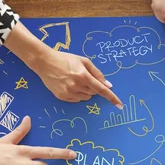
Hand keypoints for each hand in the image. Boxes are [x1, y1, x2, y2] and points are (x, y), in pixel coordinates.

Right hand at [3, 21, 121, 105]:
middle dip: (93, 87)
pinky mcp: (62, 97)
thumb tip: (108, 85)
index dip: (112, 97)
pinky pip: (76, 100)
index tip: (120, 105)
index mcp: (83, 75)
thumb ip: (97, 73)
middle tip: (84, 78)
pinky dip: (77, 94)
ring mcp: (68, 92)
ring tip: (75, 80)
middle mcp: (76, 85)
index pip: (101, 90)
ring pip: (85, 98)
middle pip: (93, 93)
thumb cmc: (66, 59)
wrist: (44, 62)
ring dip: (85, 91)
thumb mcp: (83, 61)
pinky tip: (69, 85)